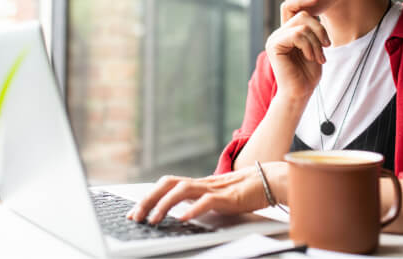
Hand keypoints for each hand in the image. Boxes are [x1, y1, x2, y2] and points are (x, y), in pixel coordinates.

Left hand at [126, 162, 286, 223]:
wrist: (268, 182)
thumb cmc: (243, 192)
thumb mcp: (214, 198)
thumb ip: (197, 202)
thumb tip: (178, 212)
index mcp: (196, 184)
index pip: (166, 185)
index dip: (148, 197)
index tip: (134, 212)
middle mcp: (201, 183)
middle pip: (168, 184)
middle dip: (148, 199)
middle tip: (135, 216)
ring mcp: (213, 188)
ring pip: (182, 191)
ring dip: (164, 205)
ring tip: (154, 220)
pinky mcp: (226, 197)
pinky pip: (206, 201)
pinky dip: (193, 209)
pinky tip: (183, 218)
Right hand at [265, 0, 329, 101]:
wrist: (300, 92)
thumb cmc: (308, 72)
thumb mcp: (314, 45)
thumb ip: (311, 28)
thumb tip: (314, 8)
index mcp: (287, 31)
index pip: (290, 6)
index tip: (317, 0)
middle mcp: (278, 33)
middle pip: (302, 14)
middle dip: (320, 29)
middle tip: (326, 46)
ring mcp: (274, 38)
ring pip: (302, 24)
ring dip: (316, 41)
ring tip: (318, 56)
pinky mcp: (274, 45)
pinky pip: (297, 34)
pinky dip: (309, 45)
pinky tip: (311, 57)